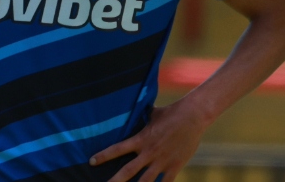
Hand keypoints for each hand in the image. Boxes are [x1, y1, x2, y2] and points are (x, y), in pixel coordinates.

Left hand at [90, 103, 206, 181]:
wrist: (193, 116)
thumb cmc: (171, 112)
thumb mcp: (152, 114)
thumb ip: (140, 118)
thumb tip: (130, 111)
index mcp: (142, 139)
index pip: (118, 149)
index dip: (103, 156)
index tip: (91, 161)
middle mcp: (150, 152)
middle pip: (128, 171)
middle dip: (115, 181)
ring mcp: (162, 161)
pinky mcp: (175, 166)